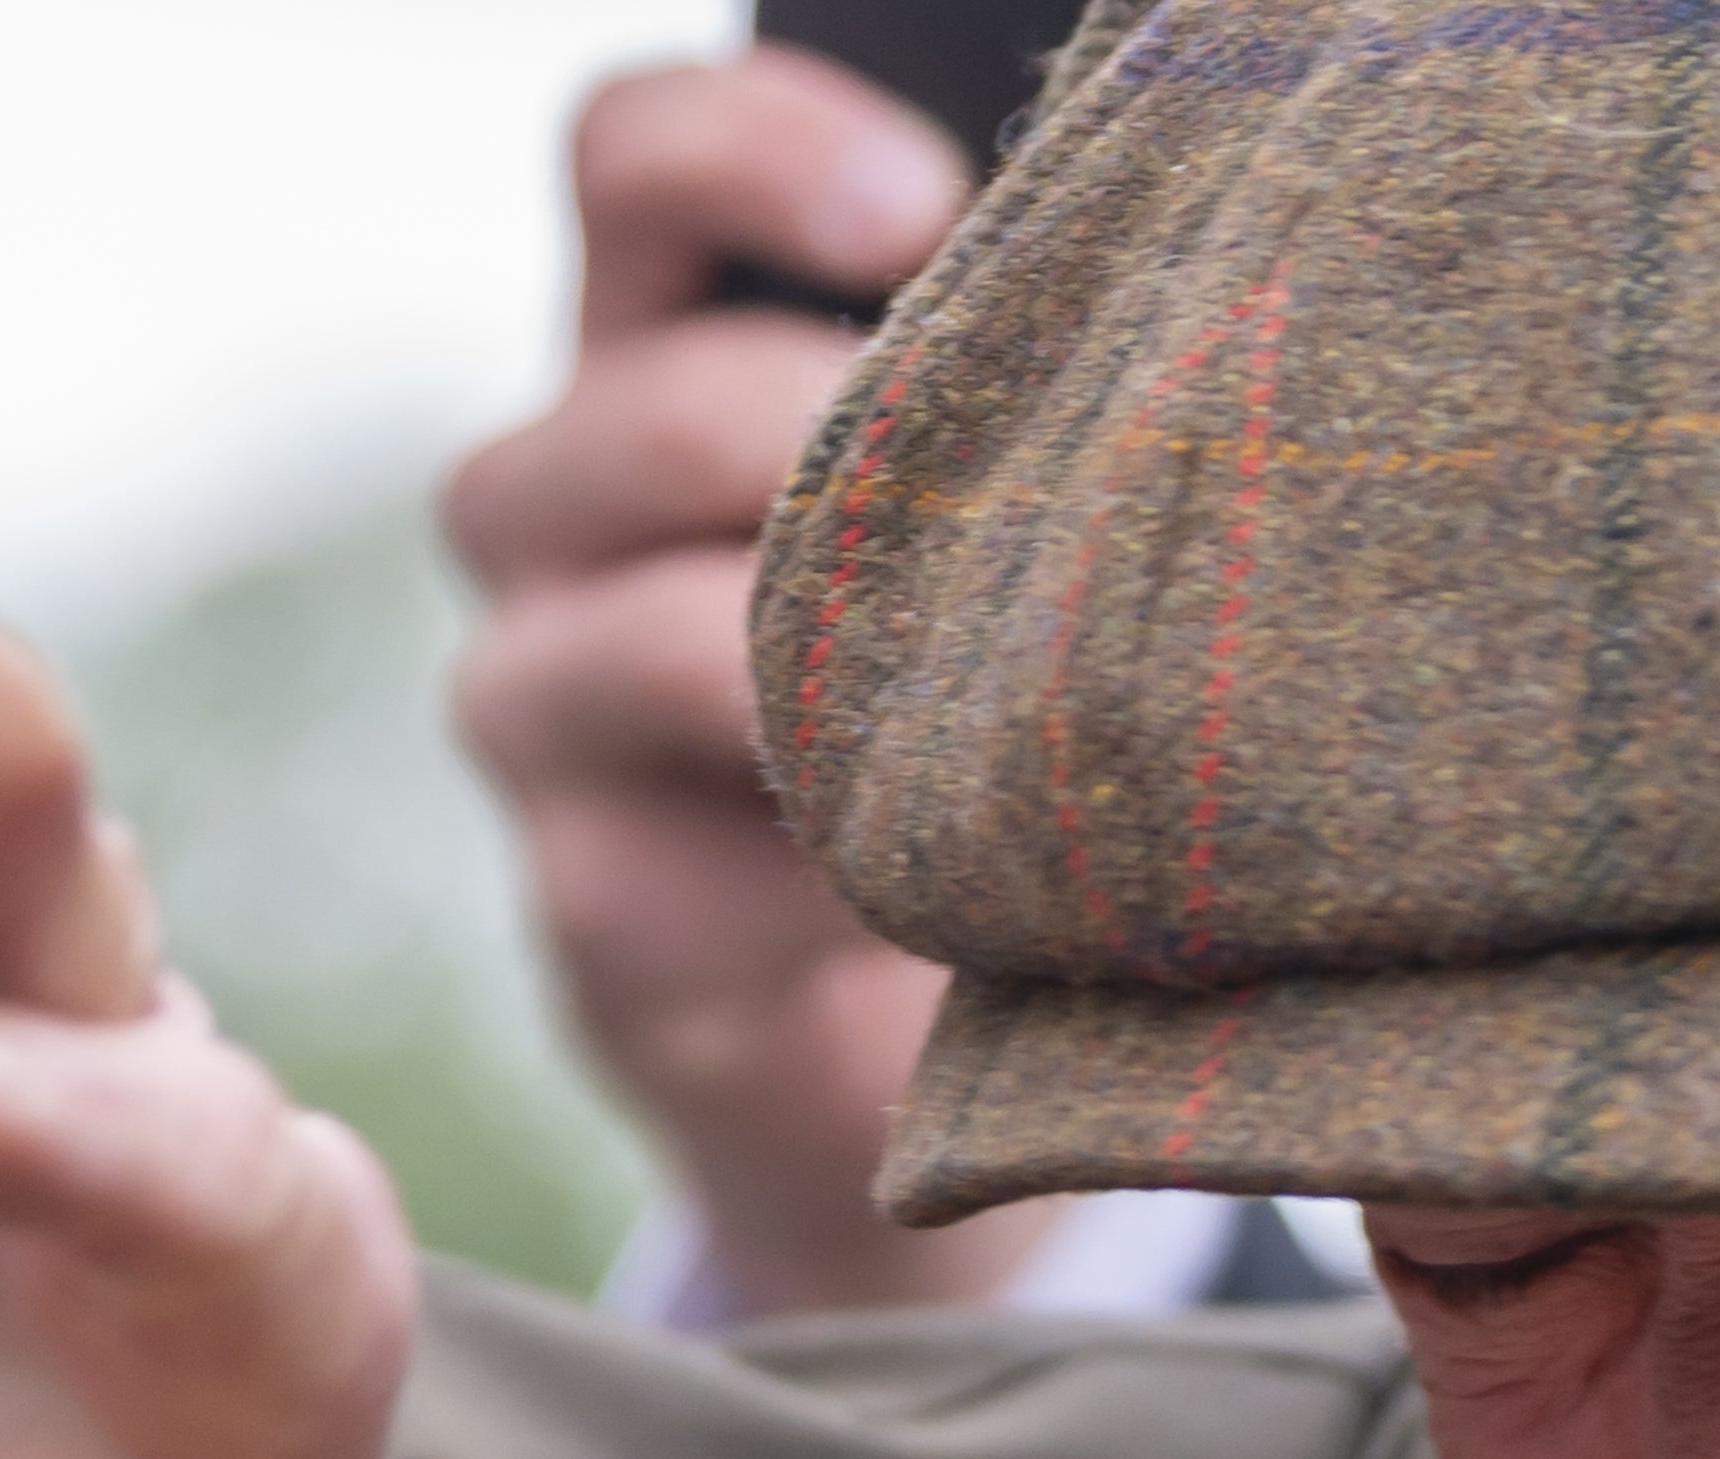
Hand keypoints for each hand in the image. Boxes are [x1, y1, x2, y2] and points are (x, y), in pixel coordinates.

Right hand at [446, 52, 1042, 1317]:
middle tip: (1040, 518)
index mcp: (649, 353)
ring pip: (673, 638)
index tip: (927, 207)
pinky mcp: (593, 903)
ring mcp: (539, 711)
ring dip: (865, 674)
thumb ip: (997, 407)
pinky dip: (879, 857)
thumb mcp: (977, 534)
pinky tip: (985, 877)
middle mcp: (552, 509)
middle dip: (866, 457)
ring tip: (1020, 708)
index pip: (629, 163)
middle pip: (654, 408)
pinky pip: (735, 858)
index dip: (757, 151)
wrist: (868, 1045)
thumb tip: (1181, 308)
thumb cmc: (967, 721)